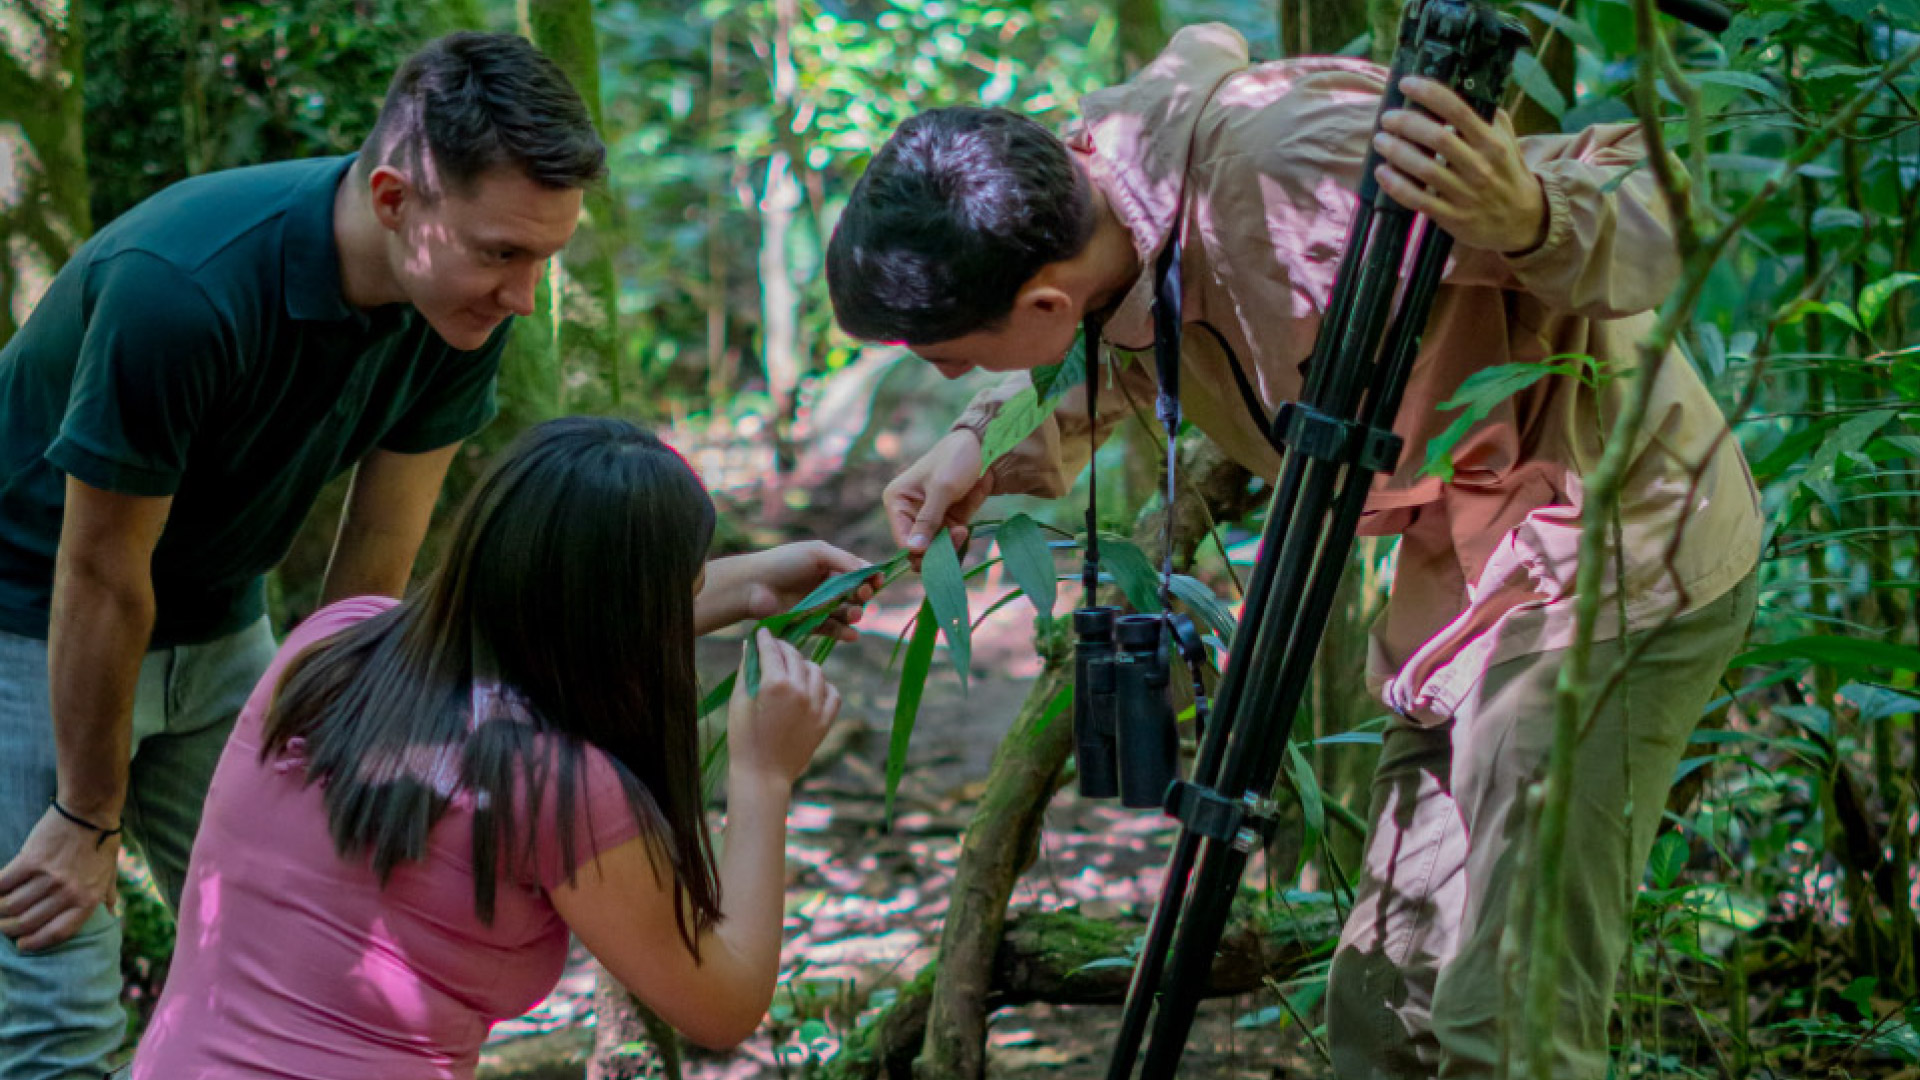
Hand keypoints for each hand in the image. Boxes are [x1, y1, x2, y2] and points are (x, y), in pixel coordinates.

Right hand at [0, 806, 119, 951]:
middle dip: (11, 929)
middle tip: (5, 926)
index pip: (56, 933)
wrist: (90, 811)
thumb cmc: (101, 843)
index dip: (35, 943)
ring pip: (12, 905)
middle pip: (28, 922)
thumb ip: (107, 896)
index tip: (22, 944)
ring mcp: (49, 877)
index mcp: (88, 899)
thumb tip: (111, 915)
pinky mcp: (30, 860)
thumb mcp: (110, 873)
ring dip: (0, 910)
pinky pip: (3, 884)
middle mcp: (68, 892)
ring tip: (0, 908)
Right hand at [728, 629, 841, 783]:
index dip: (765, 638)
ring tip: (793, 667)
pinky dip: (824, 686)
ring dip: (803, 665)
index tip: (763, 632)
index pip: (771, 650)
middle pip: (795, 656)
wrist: (763, 774)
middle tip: (775, 646)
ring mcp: (816, 705)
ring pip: (816, 671)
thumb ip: (747, 670)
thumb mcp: (739, 701)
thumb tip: (748, 646)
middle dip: (784, 648)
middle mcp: (800, 690)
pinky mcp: (826, 721)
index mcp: (775, 684)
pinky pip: (832, 693)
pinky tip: (813, 686)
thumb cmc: (743, 738)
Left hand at [737, 541, 878, 643]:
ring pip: (846, 612)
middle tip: (863, 596)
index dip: (870, 577)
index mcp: (828, 564)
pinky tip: (851, 635)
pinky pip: (832, 629)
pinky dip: (844, 633)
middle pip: (855, 593)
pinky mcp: (810, 622)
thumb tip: (870, 571)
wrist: (752, 587)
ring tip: (853, 615)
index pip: (857, 571)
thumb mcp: (816, 552)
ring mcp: (818, 604)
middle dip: (864, 595)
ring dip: (854, 614)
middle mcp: (825, 584)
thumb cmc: (782, 563)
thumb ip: (844, 560)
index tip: (878, 581)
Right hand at [884, 430, 992, 566]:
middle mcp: (909, 514)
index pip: (902, 540)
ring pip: (935, 550)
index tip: (941, 548)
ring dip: (950, 546)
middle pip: (917, 549)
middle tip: (955, 536)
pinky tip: (965, 528)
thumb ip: (928, 520)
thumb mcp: (941, 488)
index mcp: (897, 502)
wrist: (983, 447)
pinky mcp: (948, 522)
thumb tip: (913, 550)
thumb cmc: (955, 460)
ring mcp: (930, 520)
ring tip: (962, 531)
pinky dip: (958, 541)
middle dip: (936, 550)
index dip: (919, 551)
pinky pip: (950, 543)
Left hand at [1372, 76, 1548, 255]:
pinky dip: (1396, 185)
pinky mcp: (1453, 217)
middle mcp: (1480, 166)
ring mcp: (1466, 194)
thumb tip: (1459, 89)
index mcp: (1492, 142)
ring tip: (1380, 140)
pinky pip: (1418, 200)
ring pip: (1424, 169)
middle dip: (1406, 123)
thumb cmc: (1507, 173)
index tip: (1407, 84)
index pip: (1458, 110)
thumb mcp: (1506, 140)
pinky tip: (1382, 172)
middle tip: (1388, 118)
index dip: (1430, 93)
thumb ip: (1486, 117)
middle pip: (1437, 138)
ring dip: (1396, 152)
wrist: (1522, 220)